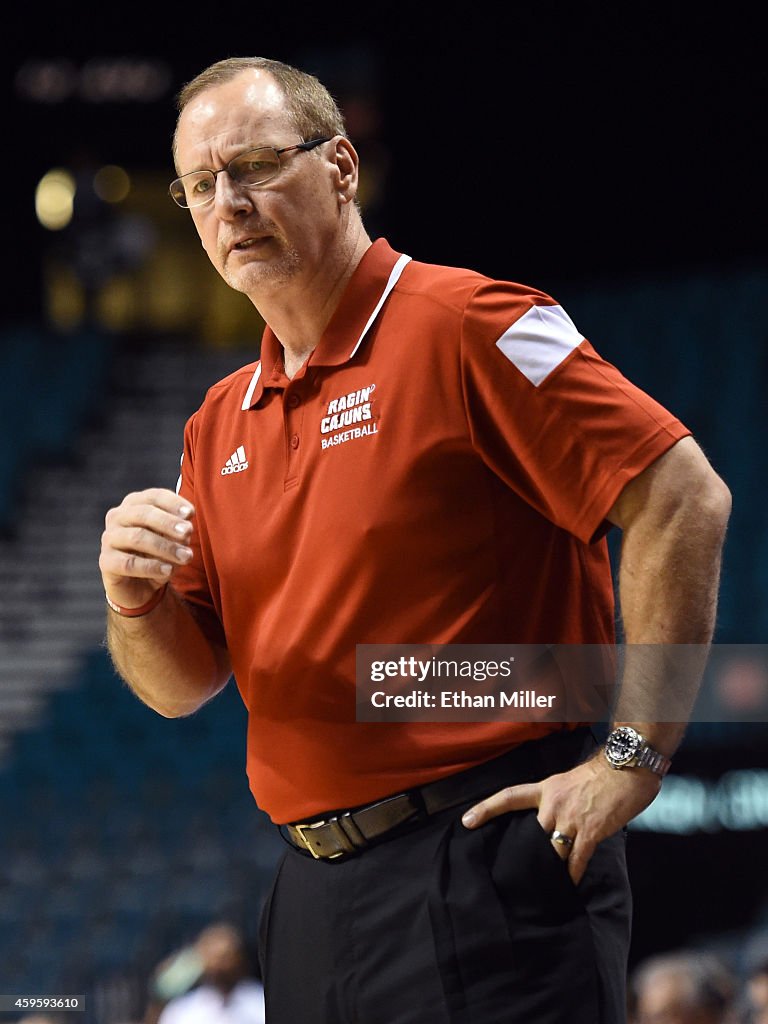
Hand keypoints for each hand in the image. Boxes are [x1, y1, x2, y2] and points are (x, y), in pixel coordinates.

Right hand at [99, 488, 195, 609]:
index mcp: (135, 504)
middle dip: (168, 523)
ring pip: (137, 538)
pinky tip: (168, 570)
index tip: (190, 513)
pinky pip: (129, 563)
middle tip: (188, 532)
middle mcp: (118, 516)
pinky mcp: (106, 562)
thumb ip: (179, 531)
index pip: (154, 496)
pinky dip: (151, 566)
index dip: (173, 503)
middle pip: (144, 514)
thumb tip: (186, 529)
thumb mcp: (172, 539)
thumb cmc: (158, 553)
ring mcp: (109, 538)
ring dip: (165, 547)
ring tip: (185, 557)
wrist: (139, 585)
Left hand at [461, 753, 661, 883]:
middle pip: (531, 835)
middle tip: (516, 873)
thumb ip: (559, 801)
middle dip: (527, 854)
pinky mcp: (590, 832)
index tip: (467, 821)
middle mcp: (552, 804)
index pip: (509, 797)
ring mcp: (570, 818)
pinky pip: (576, 860)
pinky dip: (571, 875)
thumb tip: (554, 820)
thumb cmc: (603, 774)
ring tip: (544, 885)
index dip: (486, 809)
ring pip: (551, 851)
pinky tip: (568, 885)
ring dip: (549, 868)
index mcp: (546, 789)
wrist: (626, 766)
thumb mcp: (570, 781)